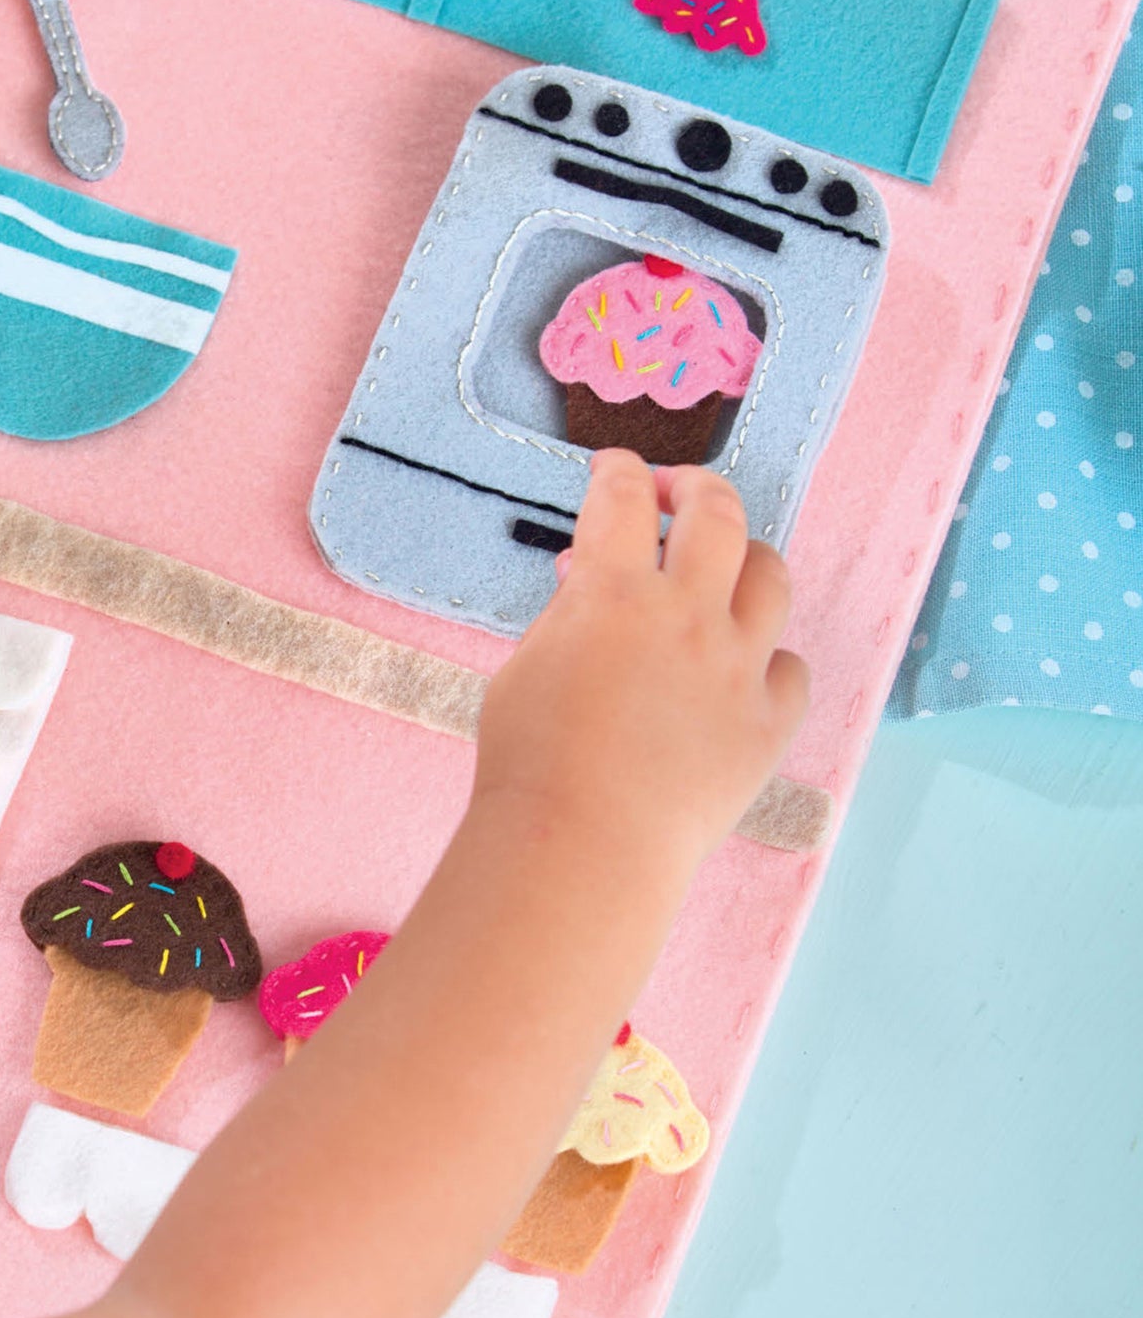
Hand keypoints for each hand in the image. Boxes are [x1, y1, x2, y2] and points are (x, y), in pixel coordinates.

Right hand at [475, 452, 809, 877]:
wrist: (583, 847)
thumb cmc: (530, 765)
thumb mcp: (526, 667)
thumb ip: (566, 615)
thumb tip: (589, 580)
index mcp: (614, 592)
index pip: (623, 497)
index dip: (618, 472)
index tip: (615, 471)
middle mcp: (686, 614)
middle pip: (719, 514)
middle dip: (697, 488)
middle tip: (678, 494)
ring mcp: (737, 667)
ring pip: (772, 577)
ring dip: (746, 561)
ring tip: (724, 572)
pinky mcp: (767, 722)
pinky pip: (791, 668)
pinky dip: (770, 660)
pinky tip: (745, 671)